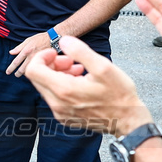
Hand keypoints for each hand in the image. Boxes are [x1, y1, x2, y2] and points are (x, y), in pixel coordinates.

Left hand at [22, 35, 152, 135]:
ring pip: (46, 87)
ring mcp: (60, 113)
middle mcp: (57, 104)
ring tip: (79, 69)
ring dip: (58, 74)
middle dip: (51, 64)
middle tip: (71, 60)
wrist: (128, 120)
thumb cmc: (119, 95)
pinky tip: (80, 81)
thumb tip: (64, 41)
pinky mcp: (65, 117)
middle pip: (38, 78)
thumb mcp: (103, 66)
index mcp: (64, 90)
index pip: (33, 70)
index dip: (41, 56)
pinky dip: (62, 85)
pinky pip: (54, 97)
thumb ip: (80, 52)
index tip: (57, 52)